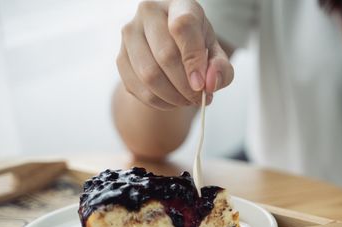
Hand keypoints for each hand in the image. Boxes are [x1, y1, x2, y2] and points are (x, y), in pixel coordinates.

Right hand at [116, 0, 233, 109]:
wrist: (168, 47)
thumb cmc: (195, 46)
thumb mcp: (215, 53)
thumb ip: (221, 68)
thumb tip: (210, 83)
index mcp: (178, 4)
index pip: (183, 27)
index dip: (193, 60)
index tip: (202, 85)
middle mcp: (149, 12)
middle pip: (165, 55)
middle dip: (185, 86)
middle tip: (198, 98)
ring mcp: (130, 34)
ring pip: (148, 75)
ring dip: (172, 97)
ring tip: (186, 100)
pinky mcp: (120, 57)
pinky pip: (138, 88)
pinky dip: (158, 102)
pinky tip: (171, 101)